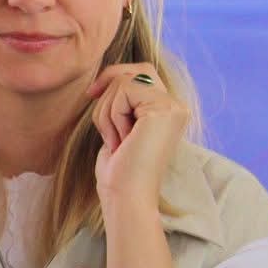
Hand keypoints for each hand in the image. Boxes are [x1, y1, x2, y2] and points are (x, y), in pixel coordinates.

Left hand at [88, 62, 186, 210]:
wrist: (126, 196)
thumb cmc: (118, 169)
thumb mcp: (119, 125)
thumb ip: (123, 101)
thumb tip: (107, 77)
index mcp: (168, 110)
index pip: (141, 72)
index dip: (113, 76)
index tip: (91, 94)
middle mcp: (176, 106)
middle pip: (133, 71)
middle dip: (107, 89)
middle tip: (101, 119)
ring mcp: (173, 107)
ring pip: (123, 81)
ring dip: (106, 112)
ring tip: (118, 140)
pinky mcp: (163, 110)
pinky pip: (123, 91)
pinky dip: (111, 116)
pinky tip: (122, 140)